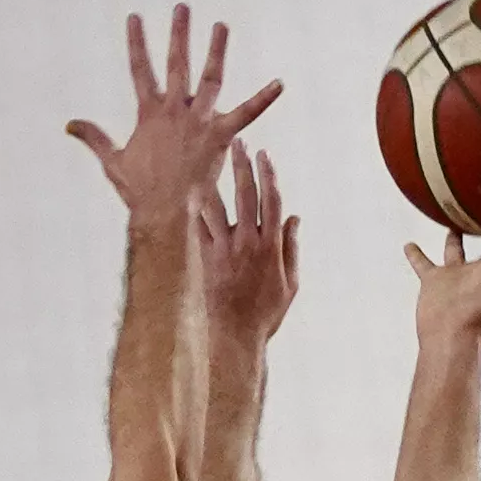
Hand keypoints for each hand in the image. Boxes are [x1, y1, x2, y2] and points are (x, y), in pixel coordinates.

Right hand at [68, 3, 281, 225]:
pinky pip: (247, 113)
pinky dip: (264, 98)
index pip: (139, 69)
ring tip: (221, 25)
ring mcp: (198, 120)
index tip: (135, 17)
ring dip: (216, 50)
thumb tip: (68, 124)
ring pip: (210, 77)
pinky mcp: (220, 135)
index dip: (136, 42)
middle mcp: (174, 110)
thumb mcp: (112, 161)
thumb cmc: (139, 191)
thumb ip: (93, 137)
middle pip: (176, 63)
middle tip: (182, 8)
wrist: (163, 211)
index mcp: (149, 113)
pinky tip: (280, 83)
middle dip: (179, 34)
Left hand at [203, 136, 299, 367]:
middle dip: (241, 166)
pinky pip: (198, 227)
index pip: (271, 200)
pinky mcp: (205, 258)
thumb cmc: (265, 315)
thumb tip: (293, 217)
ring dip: (213, 180)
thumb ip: (291, 248)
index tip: (264, 154)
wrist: (233, 337)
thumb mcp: (289, 284)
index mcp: (271, 246)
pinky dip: (193, 209)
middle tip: (237, 143)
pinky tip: (187, 192)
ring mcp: (225, 249)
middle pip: (245, 195)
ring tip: (207, 160)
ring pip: (217, 207)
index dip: (268, 175)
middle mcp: (248, 243)